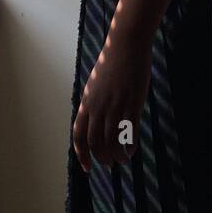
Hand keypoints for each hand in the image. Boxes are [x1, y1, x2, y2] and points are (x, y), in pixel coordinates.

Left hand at [73, 31, 151, 173]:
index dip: (82, 154)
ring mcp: (115, 105)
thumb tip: (94, 119)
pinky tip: (132, 150)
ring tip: (122, 160)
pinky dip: (130, 145)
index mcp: (86, 102)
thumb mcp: (96, 84)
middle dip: (101, 158)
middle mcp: (98, 106)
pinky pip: (129, 131)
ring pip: (112, 140)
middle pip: (95, 142)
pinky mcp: (132, 102)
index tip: (88, 167)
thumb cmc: (112, 63)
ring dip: (116, 155)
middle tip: (109, 164)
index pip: (79, 135)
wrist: (125, 45)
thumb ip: (94, 103)